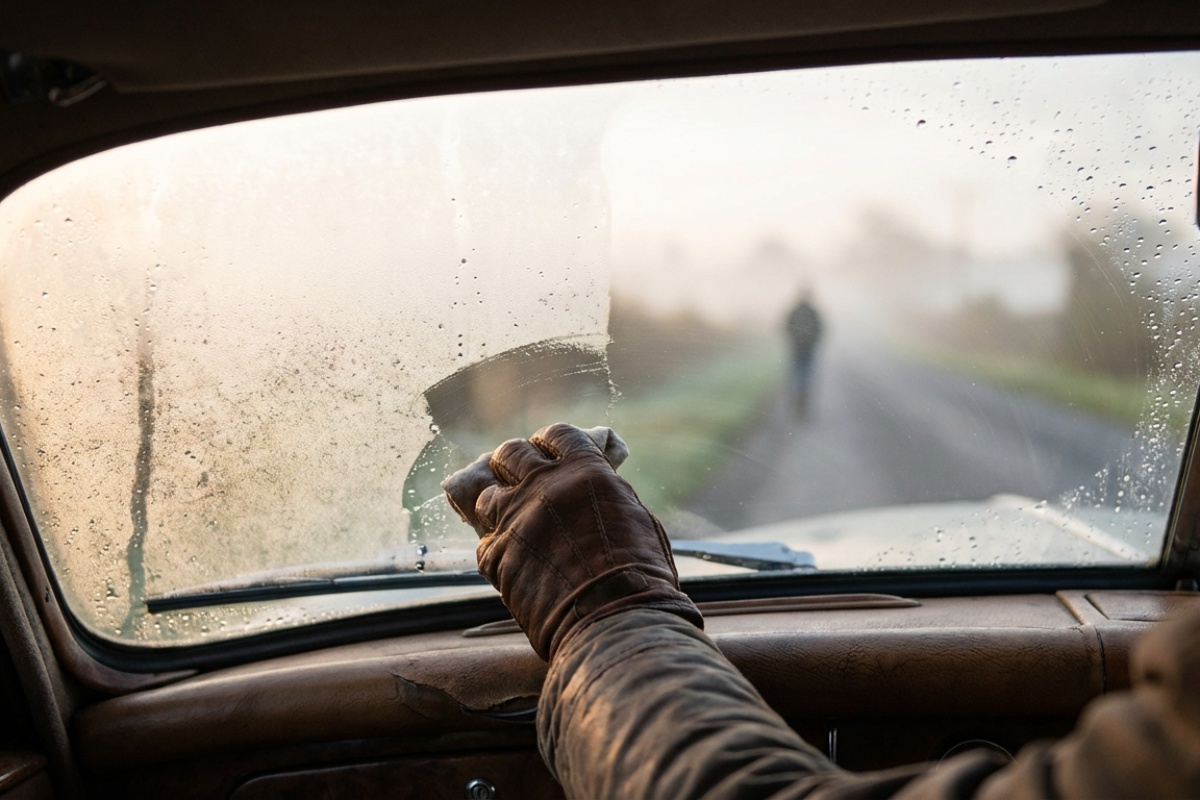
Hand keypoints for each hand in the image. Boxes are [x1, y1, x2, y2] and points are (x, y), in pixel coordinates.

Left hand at [442, 422, 701, 660]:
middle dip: (511, 462)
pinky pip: (483, 543)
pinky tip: (510, 562)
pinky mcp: (496, 557)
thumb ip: (605, 496)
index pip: (556, 435)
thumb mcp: (636, 518)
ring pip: (485, 495)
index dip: (549, 442)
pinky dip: (496, 550)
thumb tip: (594, 491)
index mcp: (585, 472)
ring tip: (507, 520)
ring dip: (496, 504)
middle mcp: (544, 487)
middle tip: (515, 476)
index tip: (546, 450)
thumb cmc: (642, 576)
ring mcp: (515, 520)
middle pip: (510, 454)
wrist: (616, 624)